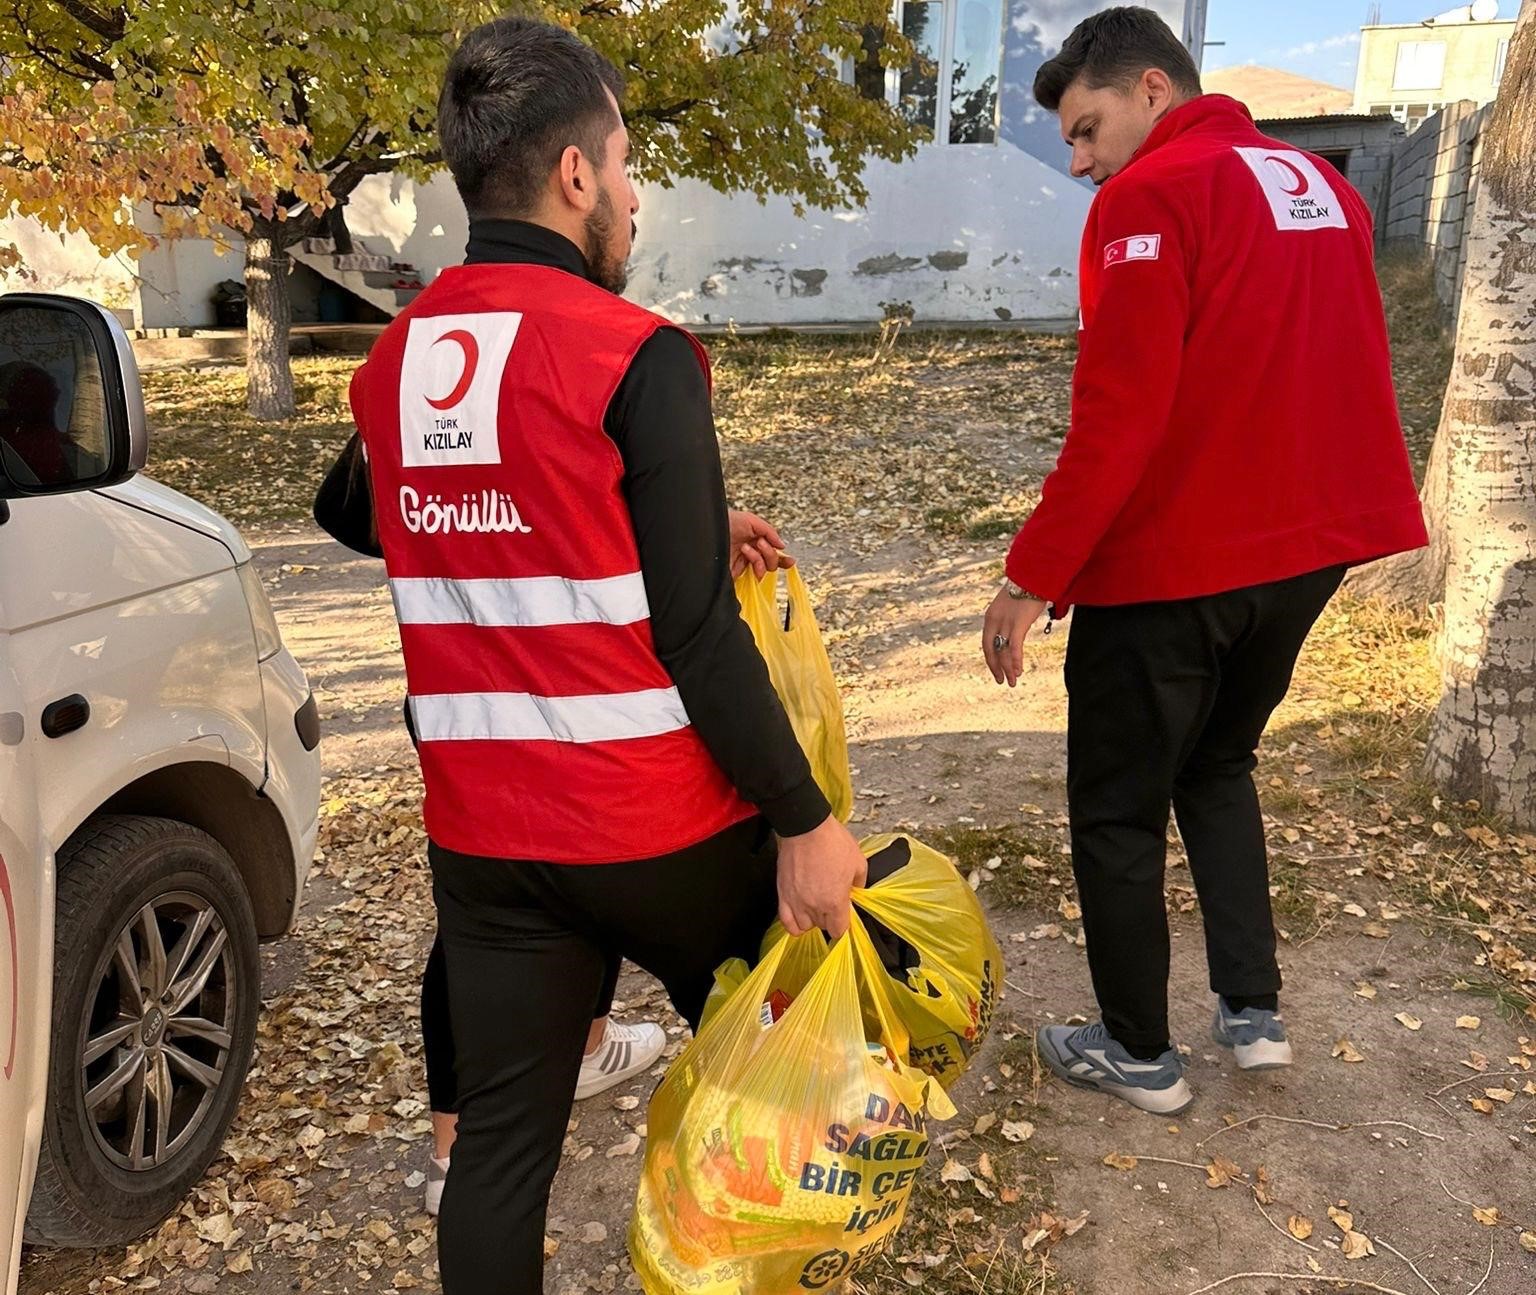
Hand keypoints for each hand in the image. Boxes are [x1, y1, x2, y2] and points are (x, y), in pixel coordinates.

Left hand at [728, 509, 795, 579]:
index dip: (783, 560)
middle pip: (772, 564)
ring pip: (765, 570)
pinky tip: (746, 554)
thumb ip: (770, 532)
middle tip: (759, 543)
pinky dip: (756, 565)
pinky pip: (755, 575)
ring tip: (747, 547)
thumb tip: (782, 546)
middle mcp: (751, 555)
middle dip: (770, 553)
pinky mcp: (736, 573)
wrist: (709, 528)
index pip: (772, 555)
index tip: (791, 561)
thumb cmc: (727, 521)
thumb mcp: (752, 520)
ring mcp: (744, 564)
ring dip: (761, 558)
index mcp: (755, 542)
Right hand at [775, 815, 867, 937]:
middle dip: (829, 916)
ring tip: (816, 905)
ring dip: (811, 919)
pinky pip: (786, 921)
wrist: (807, 827)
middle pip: (822, 926)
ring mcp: (796, 901)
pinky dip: (793, 923)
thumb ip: (860, 882)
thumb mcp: (858, 861)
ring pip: (804, 926)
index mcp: (835, 901)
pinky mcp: (783, 894)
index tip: (844, 914)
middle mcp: (814, 905)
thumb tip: (856, 891)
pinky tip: (799, 914)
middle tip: (831, 900)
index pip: (839, 930)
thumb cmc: (831, 841)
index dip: (843, 923)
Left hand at [981, 586, 1047, 687]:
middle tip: (1002, 681)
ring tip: (1012, 681)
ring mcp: (1005, 623)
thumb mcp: (1012, 605)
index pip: (986, 643)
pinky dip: (1015, 661)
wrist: (1032, 575)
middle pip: (991, 650)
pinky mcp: (1018, 624)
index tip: (996, 670)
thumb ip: (1009, 619)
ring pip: (1003, 652)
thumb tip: (1015, 630)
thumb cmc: (1025, 588)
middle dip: (996, 668)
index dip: (990, 659)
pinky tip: (1018, 671)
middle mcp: (994, 621)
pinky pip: (1014, 647)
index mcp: (990, 617)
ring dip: (1008, 669)